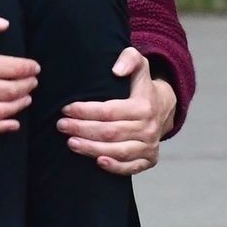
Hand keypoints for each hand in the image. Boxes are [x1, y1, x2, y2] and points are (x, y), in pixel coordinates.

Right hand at [0, 8, 39, 136]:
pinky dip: (0, 128)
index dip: (29, 69)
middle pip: (11, 91)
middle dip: (28, 86)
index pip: (12, 69)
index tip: (35, 68)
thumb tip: (5, 24)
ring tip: (26, 98)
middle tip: (33, 82)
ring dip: (19, 105)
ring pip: (0, 111)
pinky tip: (13, 124)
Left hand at [56, 47, 174, 175]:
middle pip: (110, 132)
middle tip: (61, 126)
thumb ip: (129, 58)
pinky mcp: (149, 160)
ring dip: (92, 148)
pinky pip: (131, 167)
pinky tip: (97, 161)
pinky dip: (114, 167)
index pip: (109, 111)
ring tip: (71, 143)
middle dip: (82, 129)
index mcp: (144, 106)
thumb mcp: (140, 64)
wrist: (165, 108)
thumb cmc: (143, 86)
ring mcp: (150, 145)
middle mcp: (148, 128)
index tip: (66, 109)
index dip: (85, 111)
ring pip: (117, 151)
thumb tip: (116, 71)